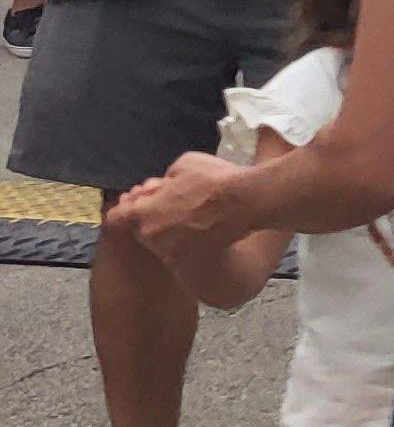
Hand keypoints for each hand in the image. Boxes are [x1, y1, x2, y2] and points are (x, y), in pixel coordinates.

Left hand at [110, 151, 248, 266]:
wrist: (245, 202)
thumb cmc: (214, 180)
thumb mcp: (184, 163)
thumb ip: (166, 178)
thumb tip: (167, 185)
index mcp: (144, 212)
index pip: (116, 218)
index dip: (127, 209)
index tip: (138, 205)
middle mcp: (152, 236)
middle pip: (141, 230)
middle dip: (152, 220)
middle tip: (173, 209)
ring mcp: (171, 252)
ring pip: (161, 244)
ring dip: (170, 234)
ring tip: (192, 221)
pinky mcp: (191, 263)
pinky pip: (180, 255)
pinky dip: (187, 246)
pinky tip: (203, 235)